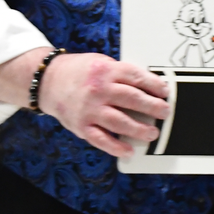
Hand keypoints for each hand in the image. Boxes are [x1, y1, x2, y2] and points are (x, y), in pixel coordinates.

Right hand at [38, 53, 171, 157]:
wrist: (47, 81)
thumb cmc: (80, 72)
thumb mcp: (102, 63)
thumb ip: (122, 74)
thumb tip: (150, 87)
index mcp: (106, 70)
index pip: (137, 78)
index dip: (155, 86)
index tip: (166, 92)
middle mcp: (98, 90)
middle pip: (132, 99)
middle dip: (153, 107)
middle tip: (165, 112)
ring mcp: (89, 109)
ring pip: (120, 122)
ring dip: (139, 130)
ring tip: (152, 133)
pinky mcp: (81, 126)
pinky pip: (101, 139)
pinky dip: (116, 147)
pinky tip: (128, 151)